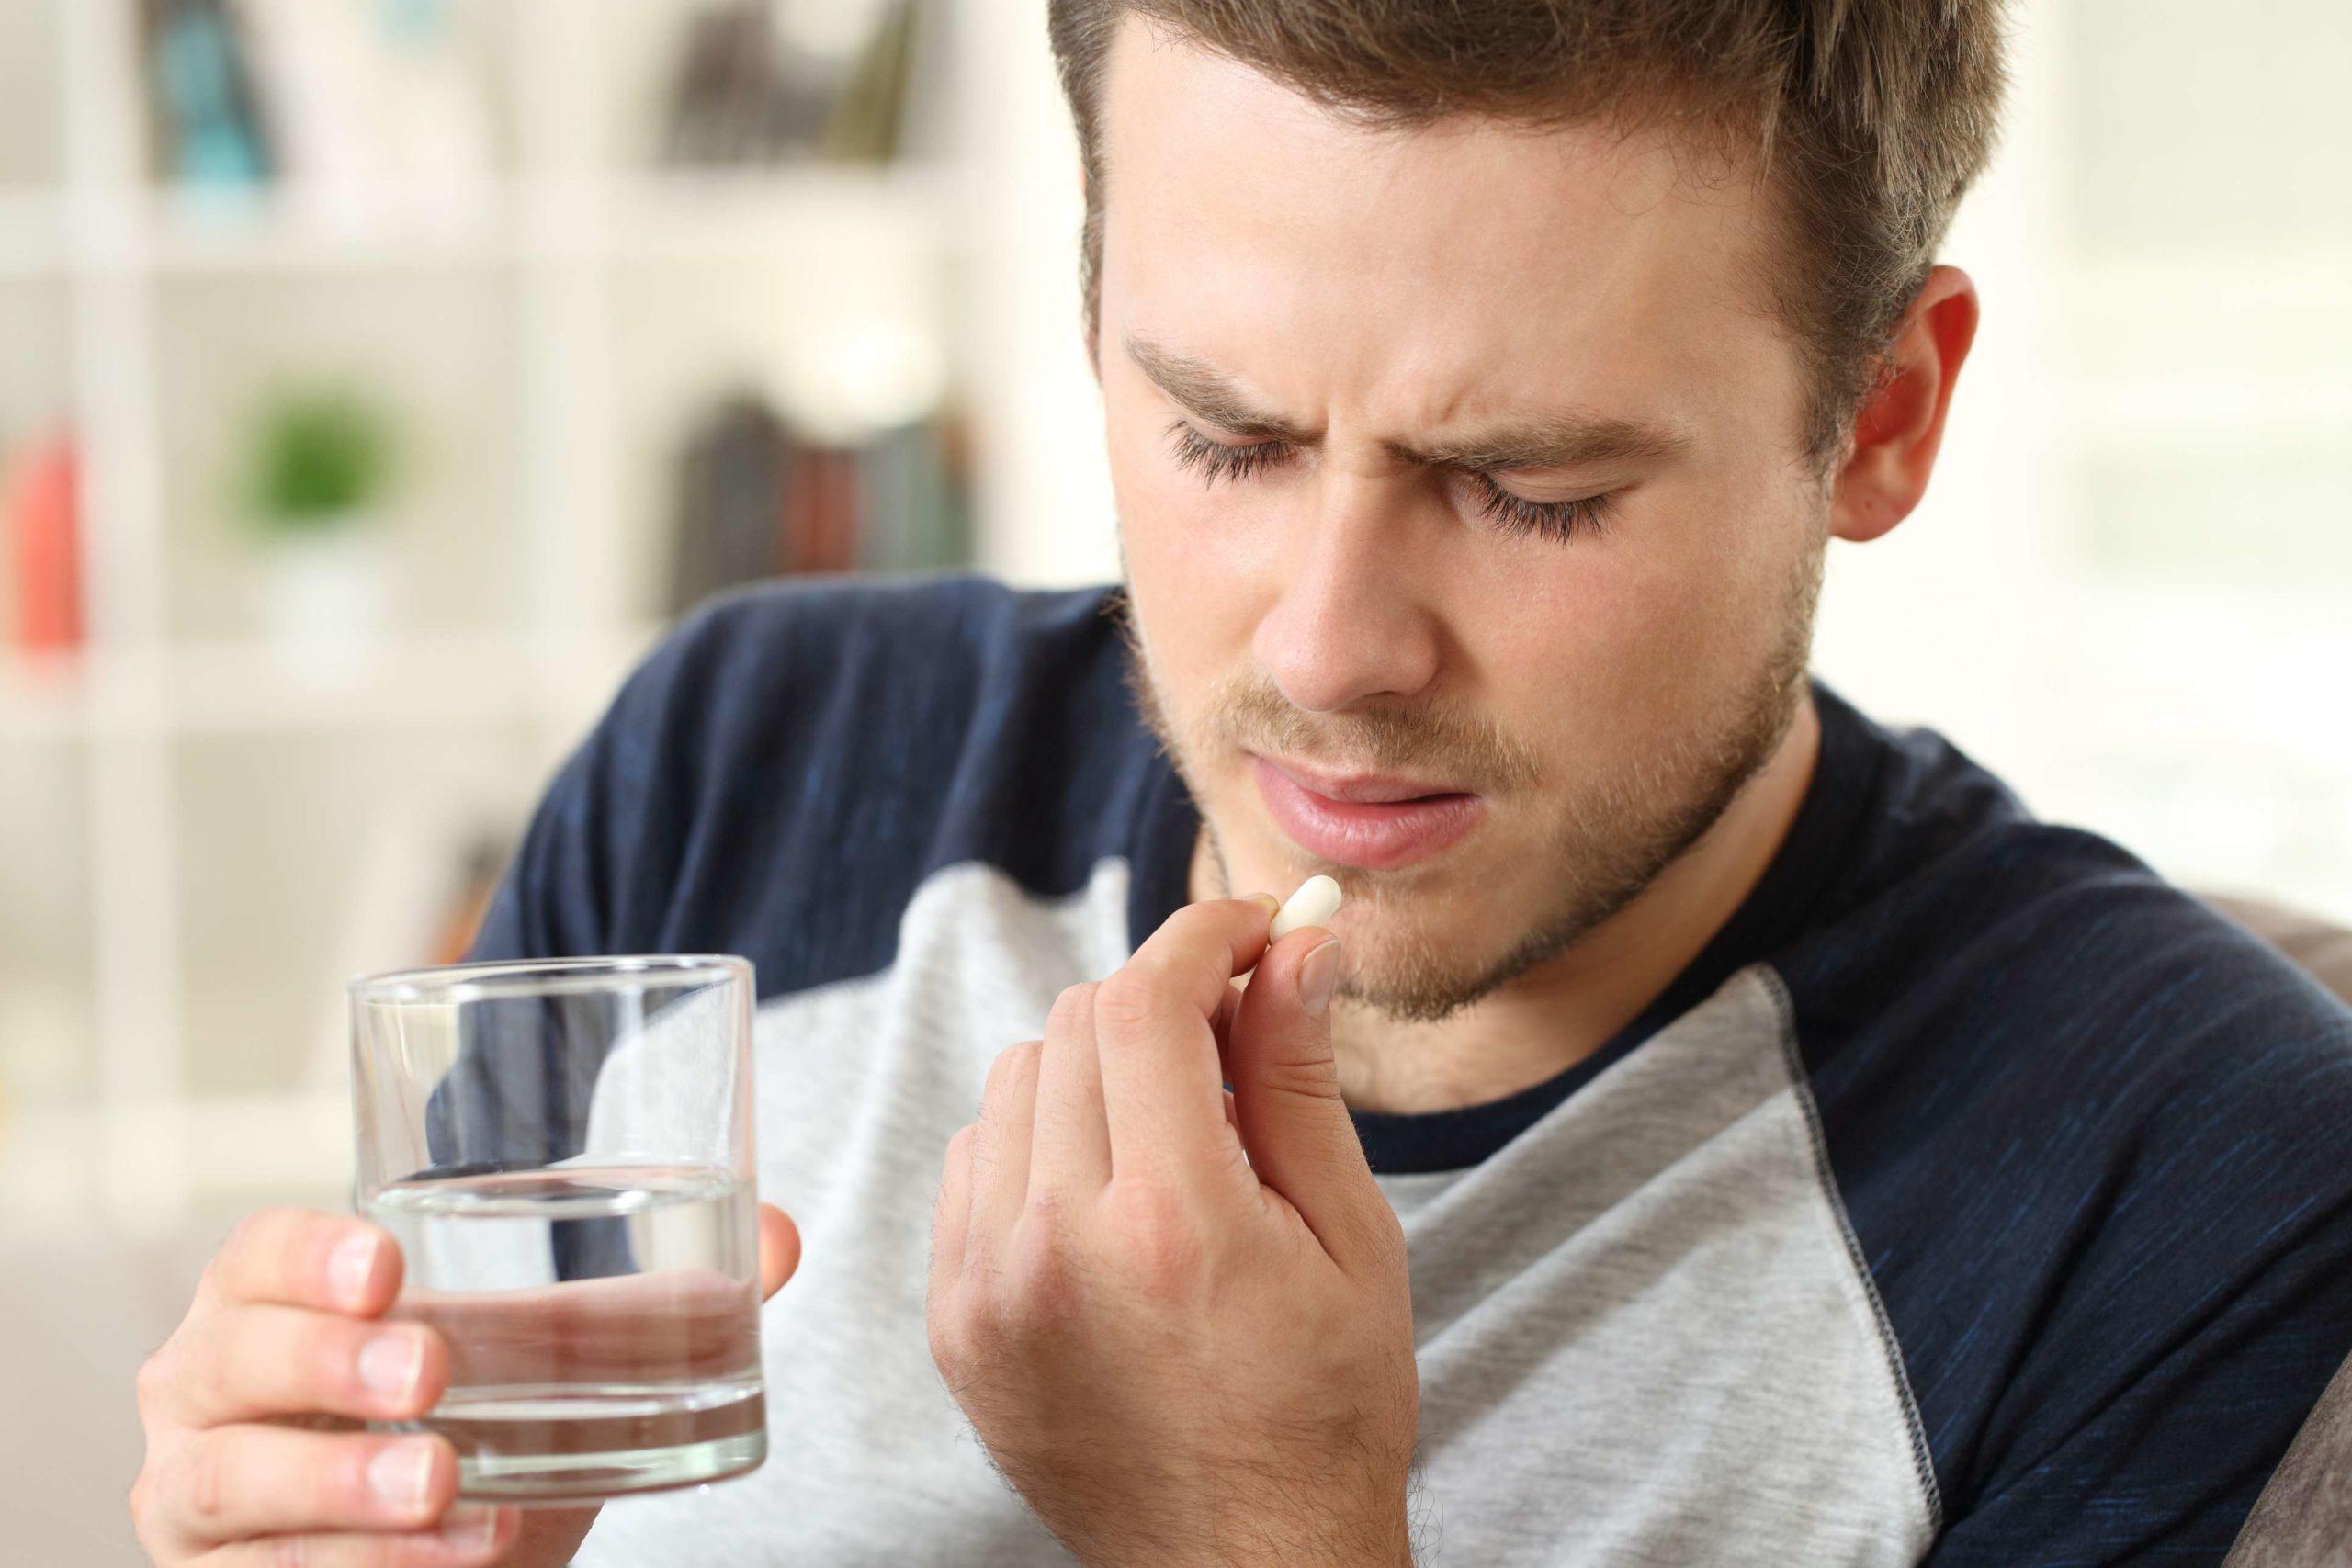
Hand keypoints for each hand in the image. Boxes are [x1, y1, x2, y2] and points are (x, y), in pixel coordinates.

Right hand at [132, 1200, 800, 1565]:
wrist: (439, 1546)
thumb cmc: (472, 1415)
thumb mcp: (550, 1357)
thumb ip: (657, 1301)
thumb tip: (781, 1238)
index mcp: (269, 1299)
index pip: (254, 1257)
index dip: (305, 1257)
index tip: (389, 1267)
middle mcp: (205, 1391)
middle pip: (228, 1363)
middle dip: (327, 1367)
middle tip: (433, 1372)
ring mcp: (197, 1499)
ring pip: (231, 1486)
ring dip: (341, 1489)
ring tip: (446, 1482)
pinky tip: (451, 1562)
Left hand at [928, 895, 1417, 1567]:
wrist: (1244, 1567)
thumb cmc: (1326, 1411)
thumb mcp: (1350, 1238)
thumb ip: (1301, 1077)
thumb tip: (1296, 943)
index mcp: (1173, 1225)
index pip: (1142, 1005)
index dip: (1199, 939)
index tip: (1248, 932)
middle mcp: (1056, 1249)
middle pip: (1074, 1027)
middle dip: (1160, 1002)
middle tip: (1233, 1028)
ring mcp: (987, 1290)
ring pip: (1015, 1082)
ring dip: (1094, 1069)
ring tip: (1175, 1129)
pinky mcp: (954, 1324)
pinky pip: (975, 1164)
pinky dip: (1039, 1143)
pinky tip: (1109, 1192)